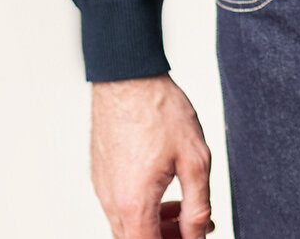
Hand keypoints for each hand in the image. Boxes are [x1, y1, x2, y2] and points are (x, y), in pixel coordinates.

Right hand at [90, 73, 214, 238]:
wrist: (128, 77)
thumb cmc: (159, 110)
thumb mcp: (194, 158)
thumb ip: (198, 205)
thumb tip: (197, 235)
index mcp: (135, 205)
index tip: (194, 235)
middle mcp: (113, 203)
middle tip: (194, 226)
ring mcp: (103, 190)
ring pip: (127, 227)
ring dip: (154, 226)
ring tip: (182, 208)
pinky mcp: (101, 176)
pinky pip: (120, 207)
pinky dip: (141, 208)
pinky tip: (161, 188)